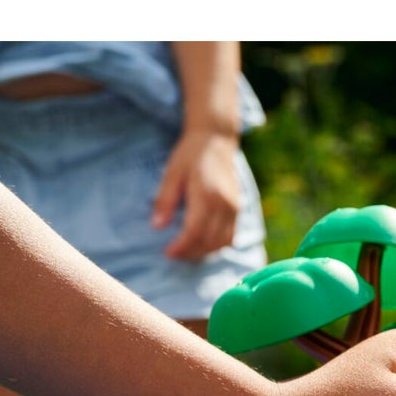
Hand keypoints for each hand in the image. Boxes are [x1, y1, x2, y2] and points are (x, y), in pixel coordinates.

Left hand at [151, 130, 241, 260]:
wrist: (216, 140)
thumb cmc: (190, 154)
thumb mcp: (172, 173)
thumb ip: (165, 200)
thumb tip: (156, 226)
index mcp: (206, 195)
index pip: (194, 232)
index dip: (181, 247)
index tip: (167, 253)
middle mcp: (224, 205)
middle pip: (208, 241)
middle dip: (190, 253)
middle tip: (174, 255)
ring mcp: (234, 209)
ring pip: (221, 243)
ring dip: (203, 252)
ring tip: (186, 252)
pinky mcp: (238, 210)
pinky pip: (229, 237)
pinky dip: (216, 246)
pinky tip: (201, 245)